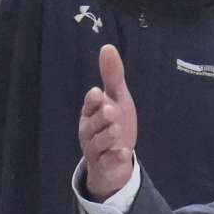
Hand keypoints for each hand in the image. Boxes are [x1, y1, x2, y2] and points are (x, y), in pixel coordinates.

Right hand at [79, 44, 136, 201]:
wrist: (115, 162)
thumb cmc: (113, 125)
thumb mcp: (117, 99)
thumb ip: (112, 76)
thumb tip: (108, 47)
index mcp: (91, 114)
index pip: (89, 106)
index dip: (92, 101)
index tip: (97, 93)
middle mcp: (89, 132)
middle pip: (92, 124)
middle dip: (101, 118)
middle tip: (111, 111)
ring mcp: (96, 151)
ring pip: (97, 144)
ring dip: (107, 136)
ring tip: (117, 129)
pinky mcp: (105, 166)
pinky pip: (107, 163)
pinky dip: (115, 159)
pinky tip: (124, 153)